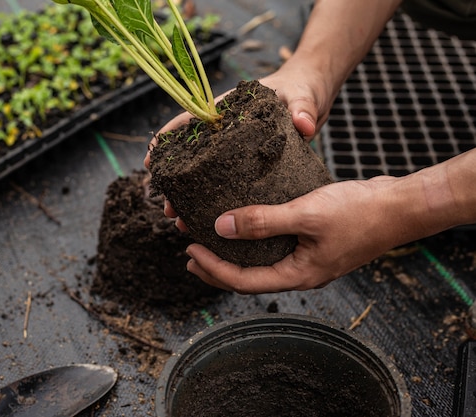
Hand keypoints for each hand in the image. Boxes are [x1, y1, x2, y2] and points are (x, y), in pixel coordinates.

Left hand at [184, 176, 412, 292]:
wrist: (399, 205)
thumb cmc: (359, 212)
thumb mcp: (305, 214)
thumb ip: (263, 221)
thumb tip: (221, 226)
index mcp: (298, 275)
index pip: (243, 281)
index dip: (213, 268)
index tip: (190, 250)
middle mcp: (300, 272)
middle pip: (248, 278)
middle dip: (217, 268)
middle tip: (190, 254)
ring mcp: (307, 259)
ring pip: (261, 262)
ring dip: (234, 253)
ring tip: (211, 241)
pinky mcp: (312, 242)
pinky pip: (275, 246)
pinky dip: (254, 239)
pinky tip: (246, 224)